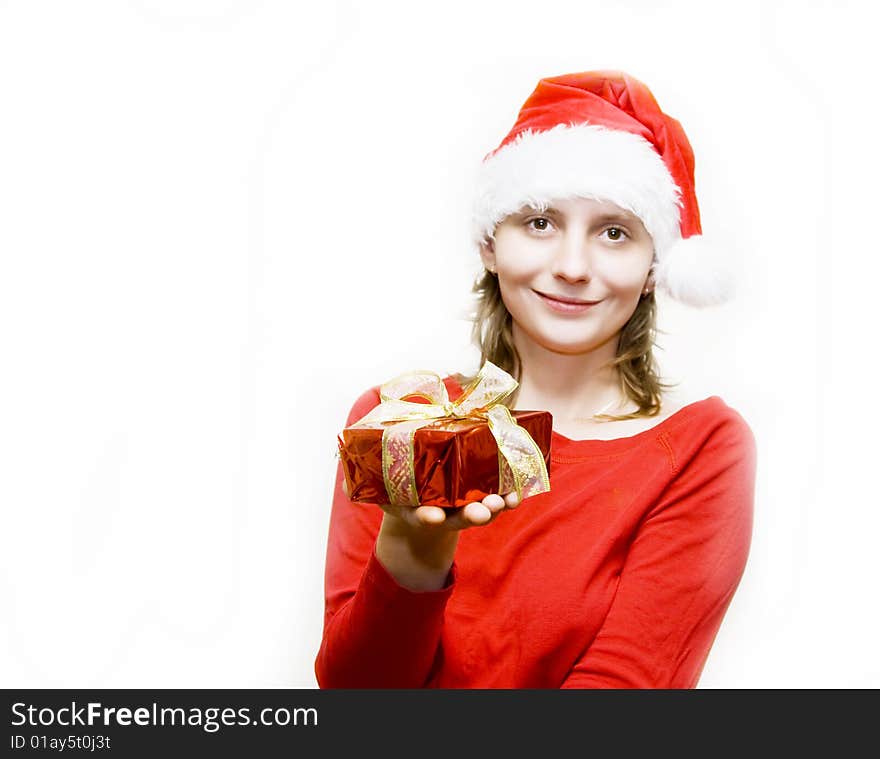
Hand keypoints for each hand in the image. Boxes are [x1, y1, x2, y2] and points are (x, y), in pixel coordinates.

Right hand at [341, 478, 520, 531]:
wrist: (423, 496)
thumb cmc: (401, 488)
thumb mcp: (379, 489)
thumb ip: (362, 485)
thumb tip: (343, 485)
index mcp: (416, 509)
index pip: (421, 515)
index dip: (426, 517)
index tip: (432, 517)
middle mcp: (442, 511)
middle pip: (458, 517)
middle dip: (471, 514)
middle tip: (482, 511)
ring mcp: (463, 506)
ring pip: (481, 509)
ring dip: (494, 506)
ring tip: (504, 501)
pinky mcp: (481, 495)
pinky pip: (497, 498)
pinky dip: (508, 496)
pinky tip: (517, 491)